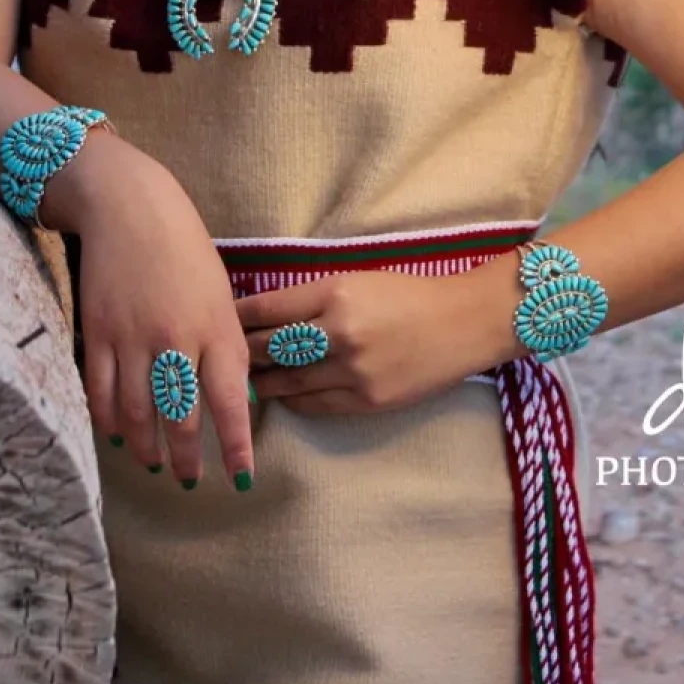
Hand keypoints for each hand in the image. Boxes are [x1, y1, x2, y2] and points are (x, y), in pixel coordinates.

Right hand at [65, 134, 253, 486]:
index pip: (230, 401)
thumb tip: (234, 395)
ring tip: (153, 462)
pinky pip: (101, 393)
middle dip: (186, 457)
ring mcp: (132, 340)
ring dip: (146, 446)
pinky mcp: (97, 334)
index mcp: (216, 328)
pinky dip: (109, 421)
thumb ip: (225, 344)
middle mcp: (176, 340)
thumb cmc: (184, 247)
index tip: (240, 477)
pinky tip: (118, 434)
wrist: (128, 206)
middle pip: (180, 417)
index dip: (236, 445)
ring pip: (137, 414)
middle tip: (188, 479)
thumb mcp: (220, 293)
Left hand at [237, 261, 523, 415]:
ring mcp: (352, 372)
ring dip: (260, 381)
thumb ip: (312, 297)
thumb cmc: (409, 294)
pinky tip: (281, 393)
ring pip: (286, 382)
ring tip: (243, 379)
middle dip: (243, 351)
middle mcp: (339, 333)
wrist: (463, 323)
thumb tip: (263, 315)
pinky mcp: (366, 401)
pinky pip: (313, 404)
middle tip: (221, 354)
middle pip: (269, 348)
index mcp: (335, 292)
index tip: (220, 320)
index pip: (266, 309)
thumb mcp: (357, 279)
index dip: (237, 317)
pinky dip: (292, 399)